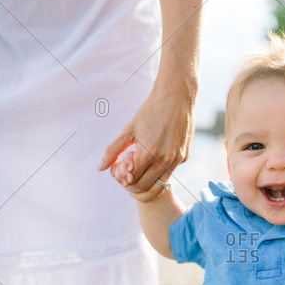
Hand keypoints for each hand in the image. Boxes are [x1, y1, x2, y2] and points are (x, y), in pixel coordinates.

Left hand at [100, 70, 195, 201]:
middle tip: (127, 174)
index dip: (122, 178)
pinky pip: (169, 172)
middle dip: (132, 185)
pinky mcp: (185, 156)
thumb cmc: (150, 111)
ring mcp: (177, 159)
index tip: (119, 169)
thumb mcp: (129, 130)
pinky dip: (159, 172)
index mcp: (148, 153)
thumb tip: (99, 167)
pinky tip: (153, 158)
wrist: (177, 97)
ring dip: (147, 184)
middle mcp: (165, 159)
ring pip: (160, 186)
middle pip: (144, 187)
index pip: (131, 180)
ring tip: (138, 173)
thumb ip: (113, 150)